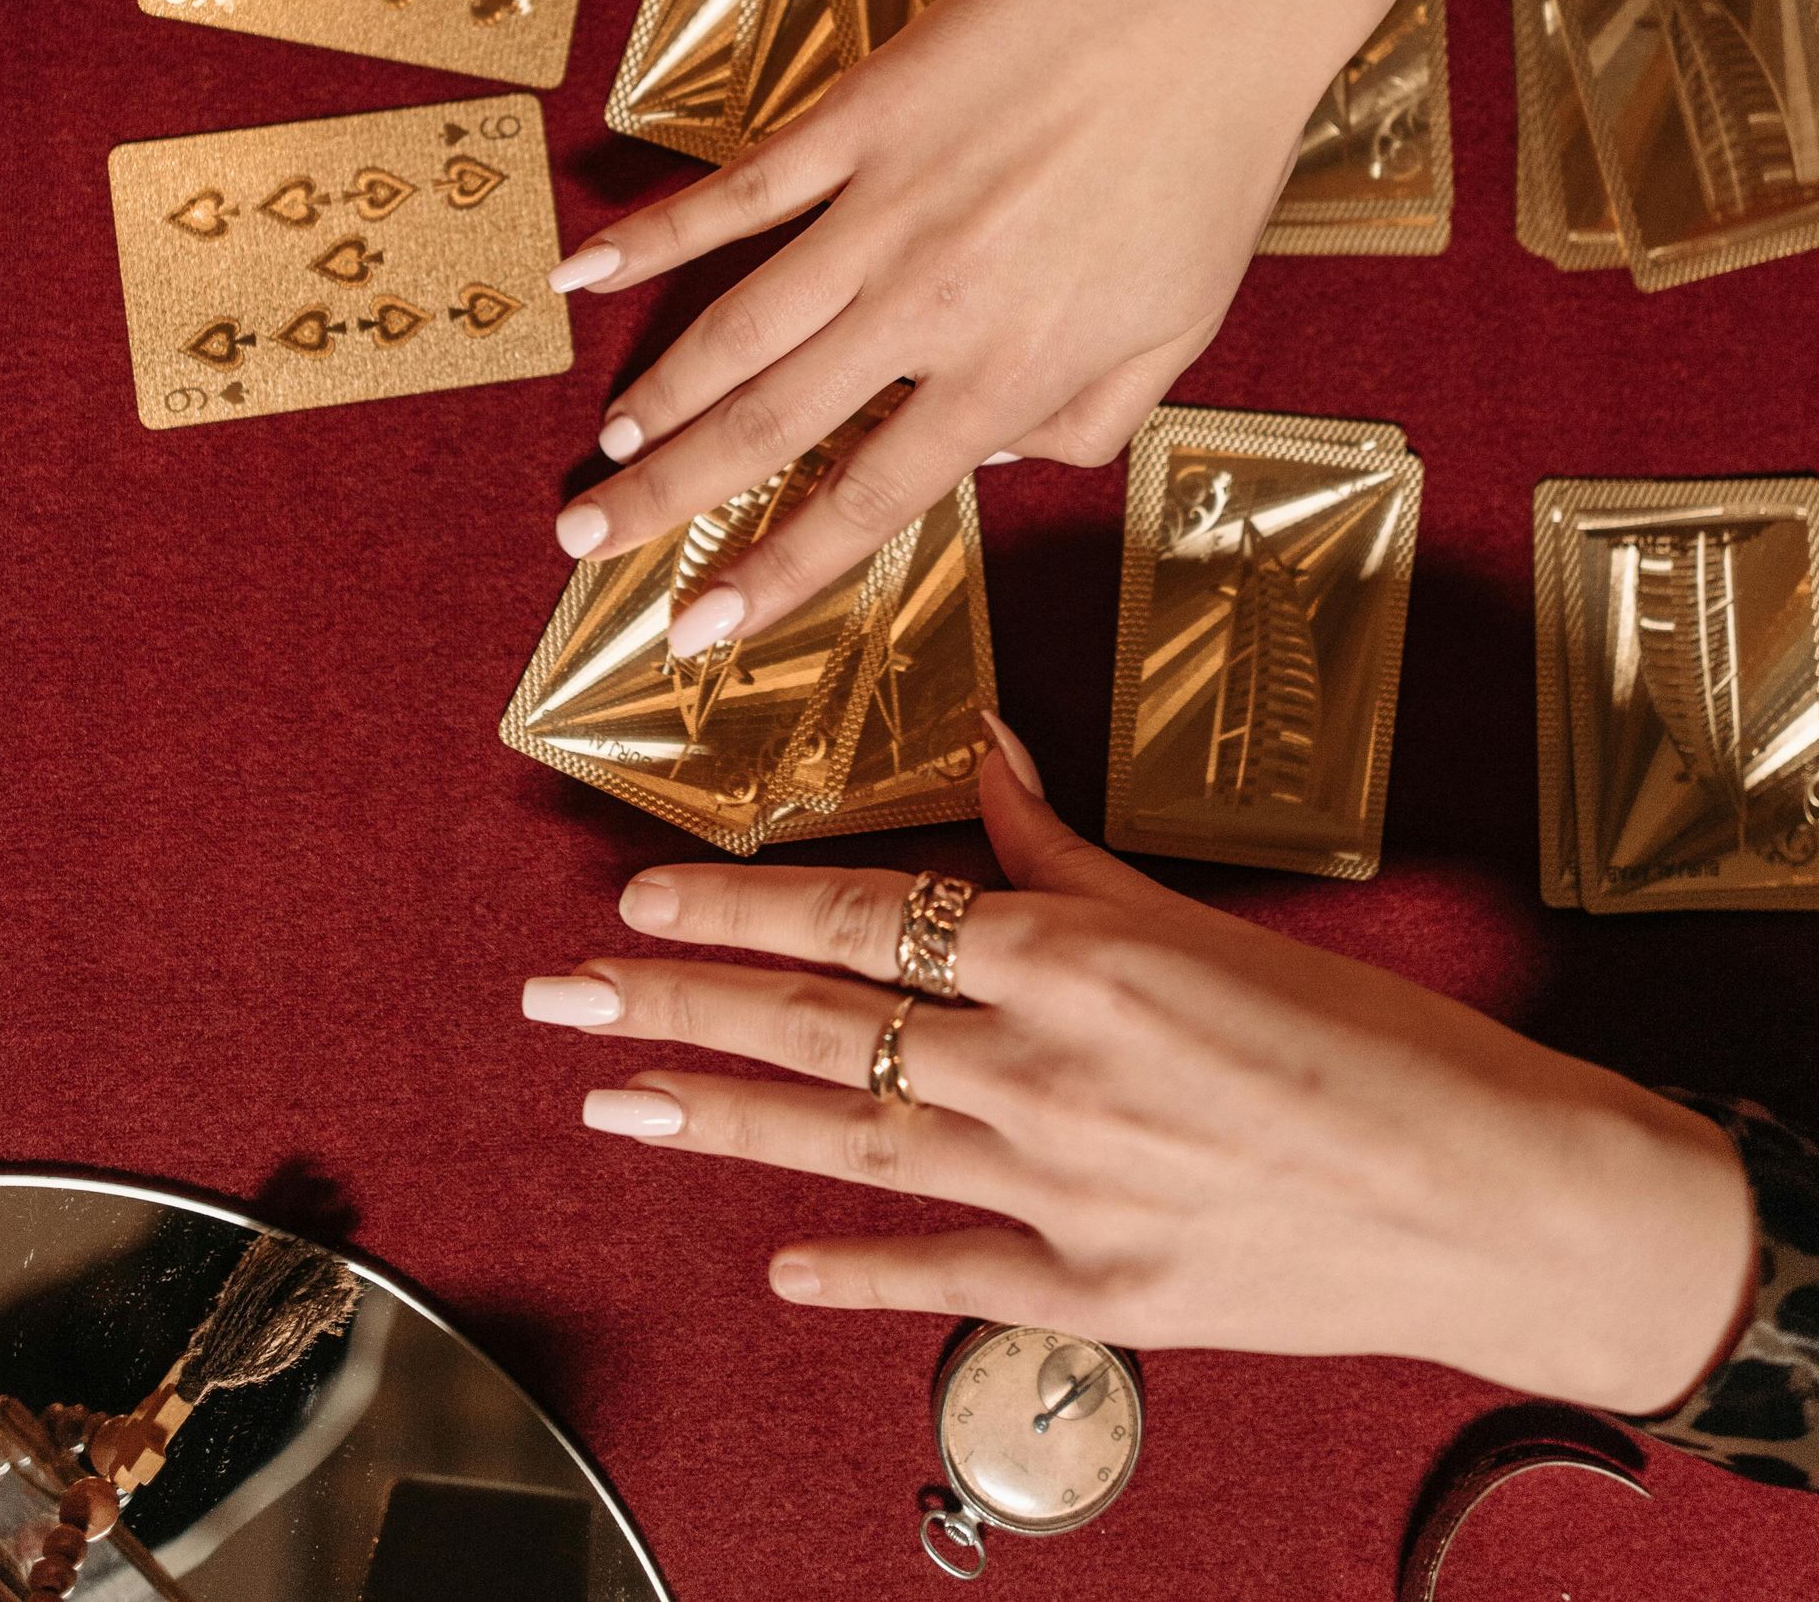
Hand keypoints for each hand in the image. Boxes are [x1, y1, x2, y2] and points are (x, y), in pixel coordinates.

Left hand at [522, 725, 1752, 1415]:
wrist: (1481, 1191)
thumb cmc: (1361, 1035)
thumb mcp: (1203, 914)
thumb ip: (1065, 844)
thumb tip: (984, 744)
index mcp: (1069, 953)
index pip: (858, 912)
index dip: (735, 905)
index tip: (636, 899)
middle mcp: (1039, 1065)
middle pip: (815, 1023)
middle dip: (669, 1006)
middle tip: (556, 996)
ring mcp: (1055, 1188)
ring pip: (841, 1140)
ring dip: (710, 1119)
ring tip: (604, 1100)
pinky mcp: (1091, 1293)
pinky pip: (939, 1274)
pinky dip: (851, 1268)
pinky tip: (771, 1259)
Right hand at [550, 0, 1406, 653]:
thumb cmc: (1214, 161)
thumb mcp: (1182, 328)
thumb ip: (1086, 420)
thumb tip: (991, 466)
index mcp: (1010, 370)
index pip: (869, 499)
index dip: (775, 572)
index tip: (701, 627)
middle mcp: (929, 306)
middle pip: (770, 425)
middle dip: (668, 497)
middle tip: (585, 542)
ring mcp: (882, 209)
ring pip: (739, 328)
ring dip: (658, 398)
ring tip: (603, 449)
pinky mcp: (859, 118)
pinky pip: (737, 193)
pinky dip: (654, 236)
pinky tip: (587, 273)